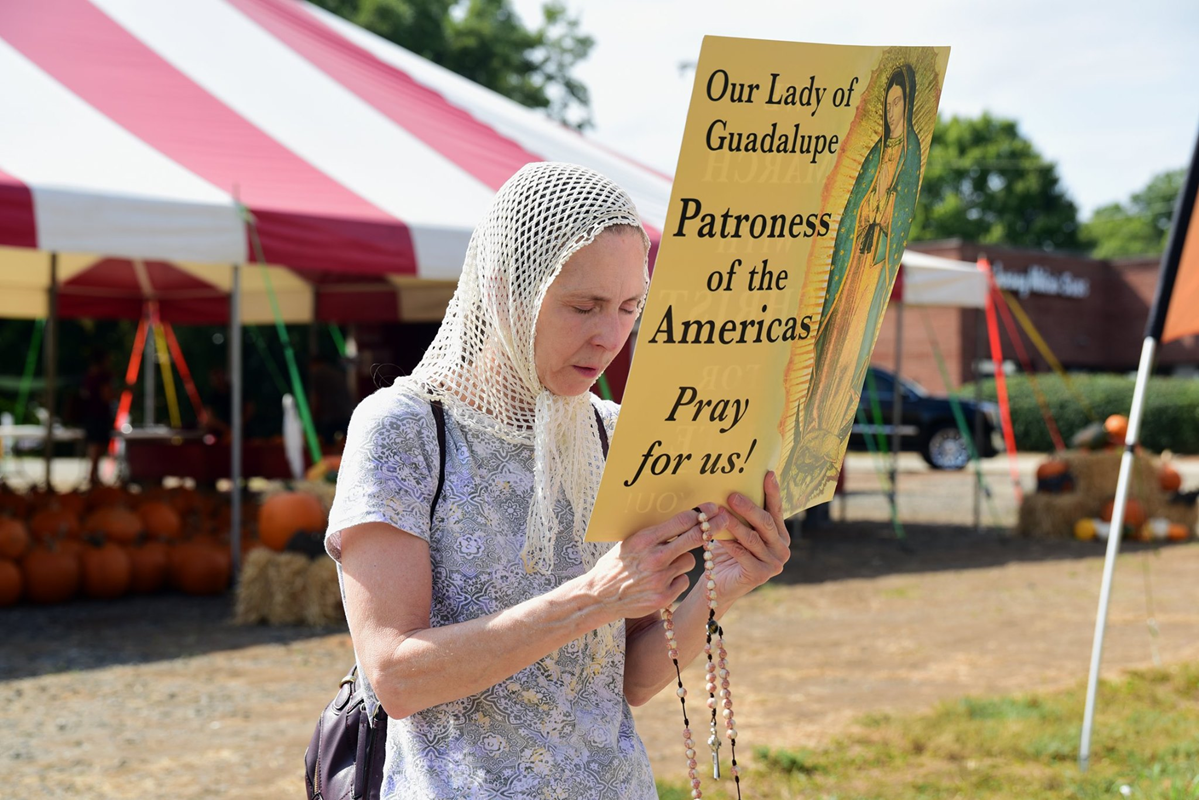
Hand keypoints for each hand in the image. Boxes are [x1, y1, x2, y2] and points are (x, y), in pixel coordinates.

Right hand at [587, 503, 729, 619]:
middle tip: (724, 519)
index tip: (713, 507)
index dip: (700, 513)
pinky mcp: (664, 596)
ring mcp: (660, 578)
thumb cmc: (615, 564)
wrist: (600, 597)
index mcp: (644, 540)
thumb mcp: (629, 542)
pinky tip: (660, 581)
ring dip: (683, 559)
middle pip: (693, 537)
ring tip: (664, 564)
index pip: (680, 521)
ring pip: (690, 560)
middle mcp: (655, 558)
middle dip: (711, 526)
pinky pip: (683, 580)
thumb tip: (681, 518)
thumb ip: (653, 533)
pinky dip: (676, 579)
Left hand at [708, 471, 790, 601]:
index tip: (768, 473)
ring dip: (734, 524)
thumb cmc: (728, 552)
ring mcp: (774, 563)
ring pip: (752, 538)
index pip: (776, 509)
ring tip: (719, 512)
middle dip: (748, 507)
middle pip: (765, 522)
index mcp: (780, 534)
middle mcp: (782, 548)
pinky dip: (729, 543)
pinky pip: (743, 554)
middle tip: (731, 495)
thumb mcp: (737, 530)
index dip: (773, 491)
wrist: (719, 583)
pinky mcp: (761, 575)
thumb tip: (732, 485)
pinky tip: (717, 535)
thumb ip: (742, 514)